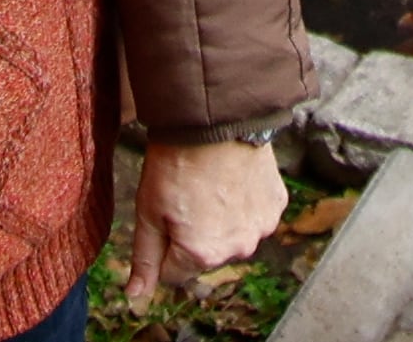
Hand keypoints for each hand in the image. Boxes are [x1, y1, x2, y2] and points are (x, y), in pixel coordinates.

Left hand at [127, 139, 284, 292]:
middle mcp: (238, 249)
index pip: (172, 272)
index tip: (165, 212)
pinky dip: (244, 204)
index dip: (163, 243)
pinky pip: (254, 216)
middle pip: (205, 256)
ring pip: (232, 236)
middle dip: (193, 234)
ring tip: (212, 184)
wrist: (216, 116)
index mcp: (202, 255)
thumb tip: (135, 296)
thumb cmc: (176, 162)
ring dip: (222, 221)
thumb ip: (144, 259)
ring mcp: (261, 227)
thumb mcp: (148, 211)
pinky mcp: (276, 204)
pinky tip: (233, 178)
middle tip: (188, 194)